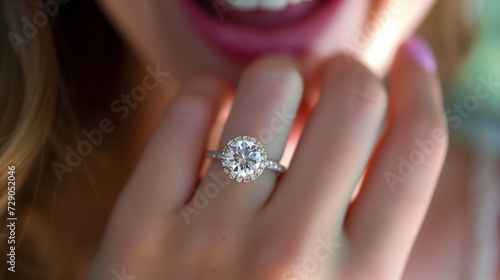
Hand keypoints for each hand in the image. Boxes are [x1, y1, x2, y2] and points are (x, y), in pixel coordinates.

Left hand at [88, 37, 447, 279]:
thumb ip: (372, 227)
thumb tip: (386, 123)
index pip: (418, 145)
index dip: (420, 86)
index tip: (407, 64)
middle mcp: (291, 259)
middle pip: (353, 99)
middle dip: (349, 74)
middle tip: (331, 84)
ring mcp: (209, 241)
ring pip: (270, 86)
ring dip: (281, 80)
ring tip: (274, 106)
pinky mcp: (139, 228)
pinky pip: (188, 108)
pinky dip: (210, 96)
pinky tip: (217, 116)